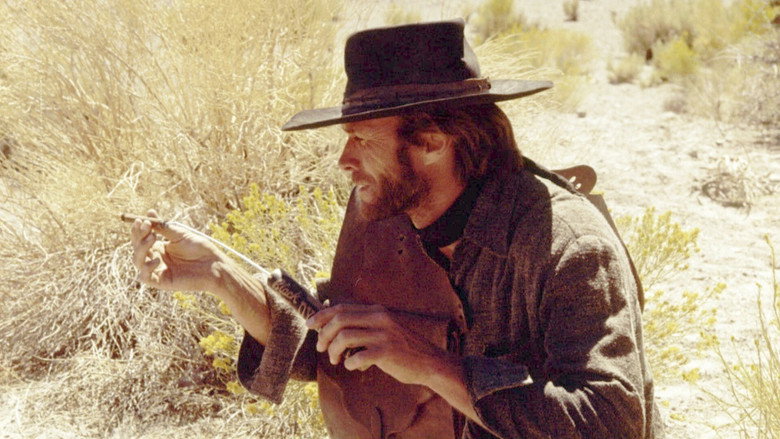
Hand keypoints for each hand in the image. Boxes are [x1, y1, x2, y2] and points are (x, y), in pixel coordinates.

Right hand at [130, 209, 226, 291]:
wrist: (214, 265)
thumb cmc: (200, 249)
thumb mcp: (180, 235)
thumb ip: (163, 227)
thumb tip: (149, 212)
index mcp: (159, 247)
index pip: (141, 238)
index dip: (138, 229)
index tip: (141, 219)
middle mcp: (156, 258)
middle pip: (137, 248)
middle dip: (139, 236)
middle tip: (147, 227)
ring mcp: (157, 270)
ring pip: (138, 261)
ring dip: (141, 249)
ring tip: (153, 238)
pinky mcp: (161, 282)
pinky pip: (144, 277)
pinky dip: (146, 268)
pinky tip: (158, 260)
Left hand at [306, 304, 451, 385]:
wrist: (429, 362)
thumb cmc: (403, 348)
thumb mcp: (385, 329)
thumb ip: (364, 325)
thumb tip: (334, 328)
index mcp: (377, 311)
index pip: (342, 307)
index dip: (322, 315)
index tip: (310, 324)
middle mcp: (380, 318)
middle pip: (339, 320)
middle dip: (324, 334)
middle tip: (321, 348)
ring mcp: (384, 334)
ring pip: (345, 337)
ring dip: (334, 351)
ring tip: (336, 360)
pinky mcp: (387, 352)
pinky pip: (358, 357)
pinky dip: (350, 363)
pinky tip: (355, 367)